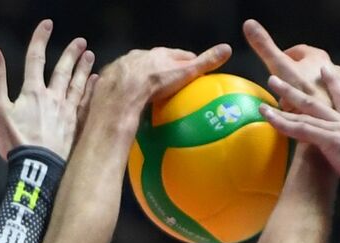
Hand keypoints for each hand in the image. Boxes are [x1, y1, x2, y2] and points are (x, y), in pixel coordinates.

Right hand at [0, 20, 95, 160]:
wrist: (37, 168)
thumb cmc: (14, 142)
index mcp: (32, 92)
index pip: (35, 58)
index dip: (40, 39)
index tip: (47, 25)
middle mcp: (53, 98)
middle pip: (63, 70)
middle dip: (71, 53)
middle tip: (81, 41)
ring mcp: (67, 113)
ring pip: (78, 85)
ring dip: (83, 69)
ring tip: (90, 56)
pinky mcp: (75, 127)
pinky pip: (86, 103)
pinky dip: (91, 90)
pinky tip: (96, 83)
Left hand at [98, 44, 232, 106]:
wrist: (123, 89)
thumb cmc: (156, 81)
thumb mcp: (184, 72)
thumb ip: (205, 62)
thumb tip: (227, 48)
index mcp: (162, 54)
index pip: (180, 55)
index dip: (188, 61)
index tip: (194, 69)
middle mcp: (142, 55)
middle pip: (158, 61)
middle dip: (165, 68)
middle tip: (173, 81)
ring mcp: (125, 65)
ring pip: (138, 69)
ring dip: (144, 77)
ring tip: (151, 91)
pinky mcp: (111, 77)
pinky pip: (123, 81)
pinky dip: (128, 87)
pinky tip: (131, 97)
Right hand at [242, 19, 339, 110]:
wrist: (326, 122)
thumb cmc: (304, 94)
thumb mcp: (279, 67)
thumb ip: (264, 47)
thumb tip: (248, 23)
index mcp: (318, 57)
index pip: (298, 51)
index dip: (284, 58)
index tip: (275, 69)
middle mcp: (334, 69)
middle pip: (310, 69)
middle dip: (296, 79)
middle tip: (283, 91)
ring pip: (322, 86)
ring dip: (310, 93)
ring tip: (298, 106)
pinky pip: (332, 104)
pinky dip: (322, 107)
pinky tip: (314, 117)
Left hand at [259, 67, 339, 201]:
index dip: (334, 82)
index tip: (326, 68)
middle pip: (316, 99)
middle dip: (296, 86)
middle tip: (279, 75)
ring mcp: (337, 129)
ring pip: (305, 109)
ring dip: (285, 96)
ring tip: (269, 83)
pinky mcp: (331, 140)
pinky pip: (302, 130)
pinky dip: (284, 123)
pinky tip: (270, 117)